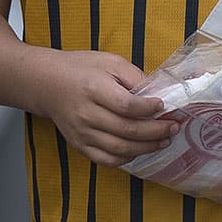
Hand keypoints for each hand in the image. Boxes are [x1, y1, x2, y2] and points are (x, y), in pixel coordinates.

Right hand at [37, 50, 177, 167]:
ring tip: (164, 141)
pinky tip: (140, 150)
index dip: (149, 109)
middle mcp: (86, 114)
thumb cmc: (81, 69)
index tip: (164, 105)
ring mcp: (82, 133)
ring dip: (147, 148)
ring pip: (120, 148)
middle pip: (127, 130)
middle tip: (174, 127)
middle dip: (156, 131)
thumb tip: (158, 92)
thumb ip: (134, 76)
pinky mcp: (79, 145)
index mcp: (94, 89)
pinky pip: (106, 159)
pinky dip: (127, 158)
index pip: (127, 106)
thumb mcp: (109, 62)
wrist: (47, 84)